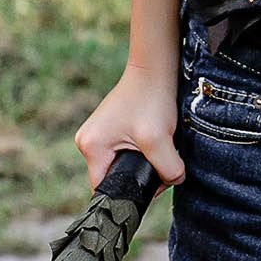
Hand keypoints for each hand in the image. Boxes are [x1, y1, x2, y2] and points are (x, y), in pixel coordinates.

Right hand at [74, 63, 183, 196]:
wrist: (155, 67)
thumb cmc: (151, 97)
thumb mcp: (160, 139)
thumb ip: (167, 170)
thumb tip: (173, 181)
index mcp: (91, 147)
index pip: (105, 189)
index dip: (129, 193)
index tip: (150, 188)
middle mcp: (88, 141)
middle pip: (115, 177)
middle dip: (138, 177)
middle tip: (160, 166)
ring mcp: (98, 133)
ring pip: (122, 164)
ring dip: (142, 163)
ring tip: (158, 148)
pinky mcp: (111, 128)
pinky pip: (125, 152)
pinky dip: (142, 151)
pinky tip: (154, 141)